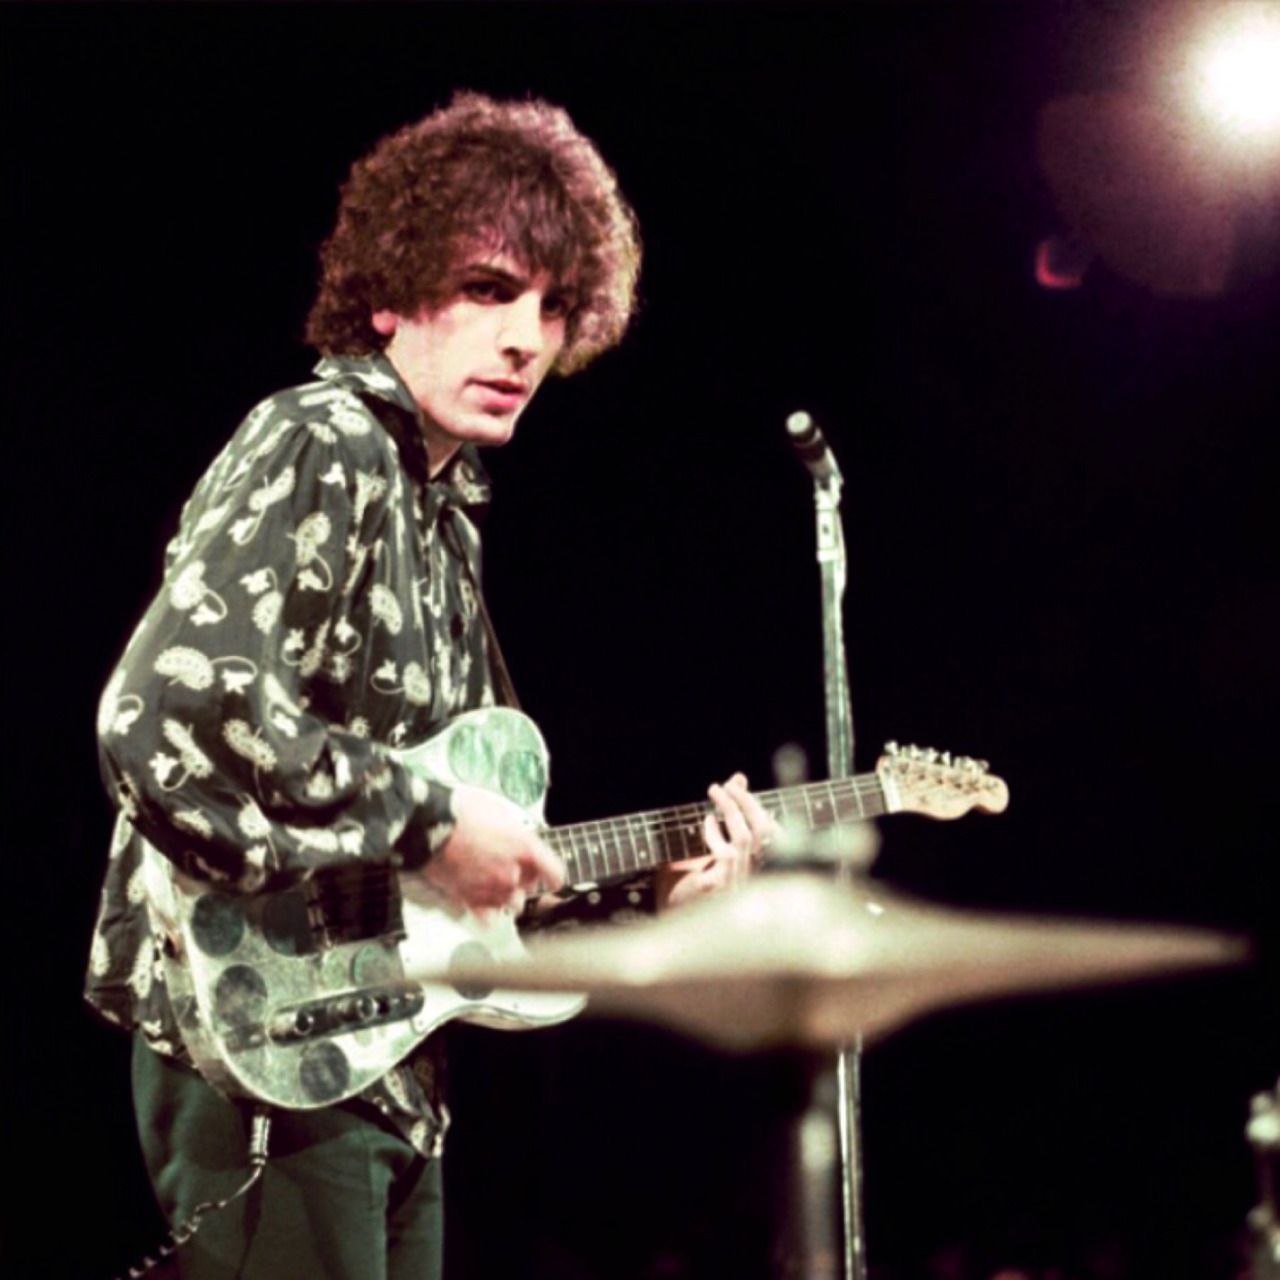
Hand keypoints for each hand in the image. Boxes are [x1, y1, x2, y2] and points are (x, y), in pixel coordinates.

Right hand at [422, 785, 564, 914]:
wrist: (427, 825)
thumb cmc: (460, 812)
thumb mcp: (498, 809)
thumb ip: (516, 831)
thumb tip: (520, 837)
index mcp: (525, 849)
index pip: (555, 874)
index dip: (553, 876)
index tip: (551, 878)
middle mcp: (512, 874)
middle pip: (531, 888)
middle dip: (524, 879)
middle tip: (510, 866)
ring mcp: (491, 890)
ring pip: (511, 904)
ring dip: (507, 896)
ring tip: (494, 884)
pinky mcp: (469, 900)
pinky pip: (487, 917)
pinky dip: (487, 911)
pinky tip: (481, 900)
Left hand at [656, 772, 775, 909]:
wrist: (677, 918)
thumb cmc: (698, 878)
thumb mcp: (716, 842)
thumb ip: (732, 811)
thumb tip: (739, 777)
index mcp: (756, 866)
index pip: (772, 832)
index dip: (759, 806)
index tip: (739, 785)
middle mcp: (753, 874)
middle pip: (762, 831)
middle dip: (745, 802)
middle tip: (726, 784)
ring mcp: (738, 882)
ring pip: (744, 839)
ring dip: (730, 809)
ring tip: (715, 792)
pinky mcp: (719, 887)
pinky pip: (724, 854)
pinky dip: (715, 834)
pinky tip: (706, 822)